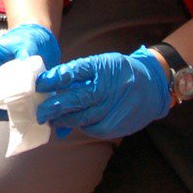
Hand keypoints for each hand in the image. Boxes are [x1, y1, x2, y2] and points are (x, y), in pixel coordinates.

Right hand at [0, 24, 60, 119]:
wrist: (35, 45)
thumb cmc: (26, 40)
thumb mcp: (27, 44)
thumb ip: (26, 57)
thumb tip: (28, 75)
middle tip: (10, 100)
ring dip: (0, 110)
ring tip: (19, 107)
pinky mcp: (0, 100)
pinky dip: (8, 114)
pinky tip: (23, 111)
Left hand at [35, 48, 169, 138]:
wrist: (153, 86)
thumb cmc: (120, 73)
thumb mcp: (102, 64)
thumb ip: (78, 75)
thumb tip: (52, 86)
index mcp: (101, 67)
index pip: (73, 72)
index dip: (54, 79)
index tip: (39, 85)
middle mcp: (106, 88)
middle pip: (75, 99)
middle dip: (53, 107)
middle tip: (39, 112)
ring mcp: (113, 107)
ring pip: (82, 118)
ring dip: (64, 120)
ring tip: (51, 120)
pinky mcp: (118, 124)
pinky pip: (93, 128)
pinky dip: (81, 126)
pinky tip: (73, 124)